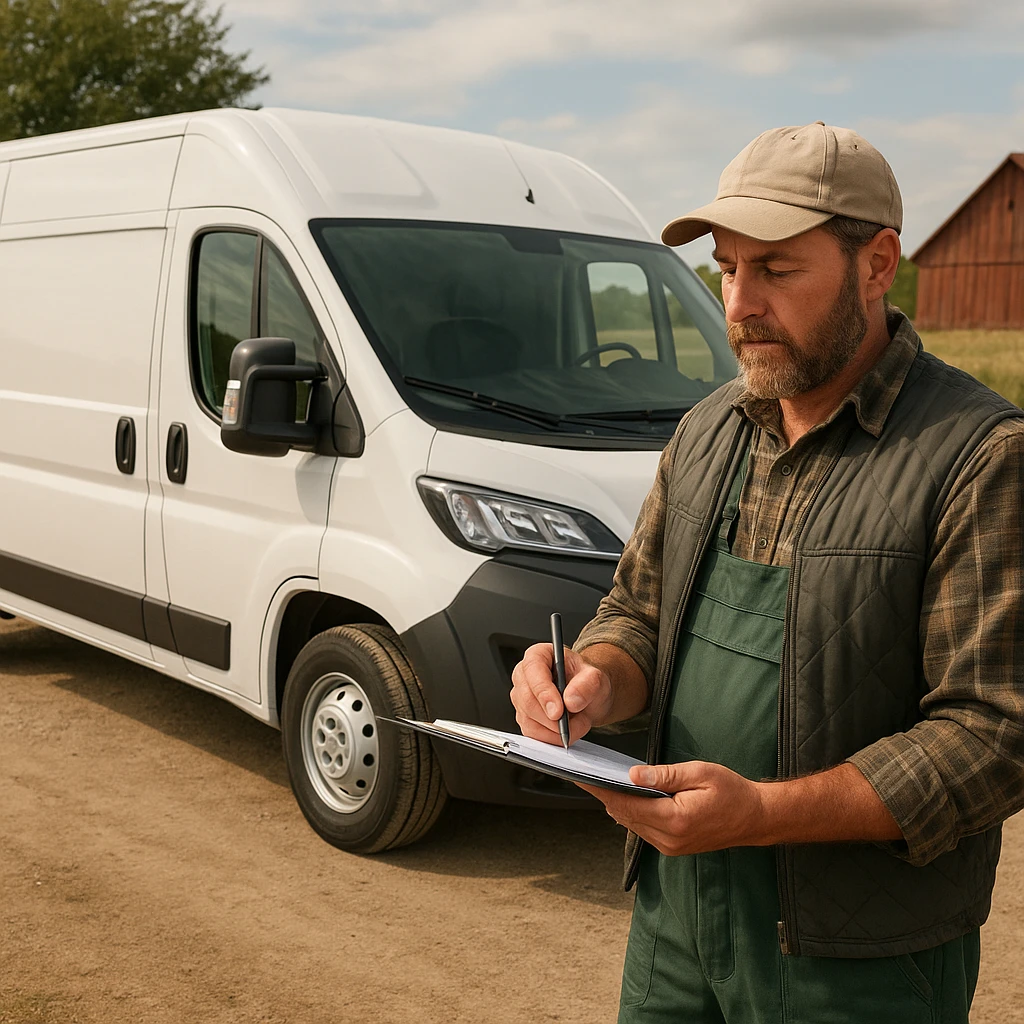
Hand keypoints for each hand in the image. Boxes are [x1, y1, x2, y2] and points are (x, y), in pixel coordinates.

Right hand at [510, 643, 614, 745]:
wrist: (587, 696)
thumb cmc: (586, 681)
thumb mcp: (596, 678)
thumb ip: (587, 685)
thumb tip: (571, 700)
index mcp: (539, 656)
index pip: (533, 670)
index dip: (544, 692)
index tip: (558, 711)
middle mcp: (525, 675)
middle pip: (527, 700)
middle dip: (553, 718)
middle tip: (574, 721)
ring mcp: (521, 698)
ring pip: (529, 721)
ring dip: (556, 730)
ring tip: (577, 722)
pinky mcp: (524, 718)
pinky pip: (533, 734)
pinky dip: (552, 738)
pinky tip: (567, 729)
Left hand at [577, 760, 766, 855]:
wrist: (756, 818)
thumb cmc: (732, 791)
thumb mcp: (699, 773)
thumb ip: (664, 775)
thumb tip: (632, 775)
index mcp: (675, 819)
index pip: (627, 804)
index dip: (601, 789)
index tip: (582, 777)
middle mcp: (669, 838)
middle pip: (624, 815)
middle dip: (604, 794)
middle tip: (584, 773)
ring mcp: (670, 846)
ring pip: (632, 823)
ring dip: (617, 804)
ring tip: (599, 781)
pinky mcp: (673, 847)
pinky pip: (644, 829)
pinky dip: (632, 812)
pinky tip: (626, 796)